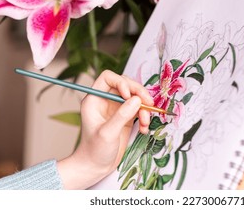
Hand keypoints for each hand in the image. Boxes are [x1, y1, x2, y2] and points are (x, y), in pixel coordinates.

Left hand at [57, 70, 153, 188]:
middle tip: (149, 103)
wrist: (95, 167)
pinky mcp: (125, 117)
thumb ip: (122, 115)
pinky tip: (144, 129)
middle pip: (126, 85)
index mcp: (95, 99)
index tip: (129, 95)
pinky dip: (145, 117)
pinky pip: (139, 109)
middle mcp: (105, 100)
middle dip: (139, 93)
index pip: (108, 78)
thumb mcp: (108, 133)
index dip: (121, 82)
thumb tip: (137, 100)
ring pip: (135, 97)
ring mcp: (116, 108)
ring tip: (146, 122)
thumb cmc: (94, 151)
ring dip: (144, 108)